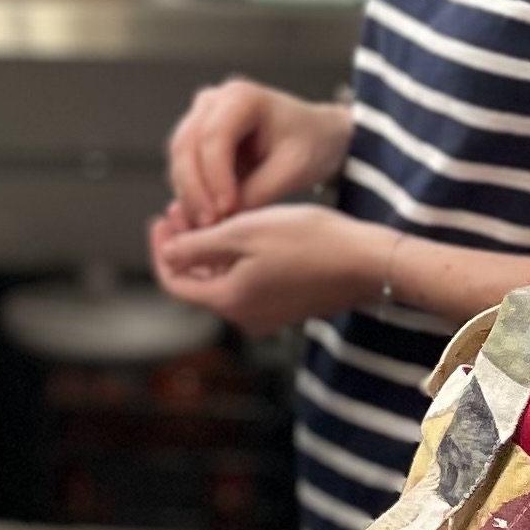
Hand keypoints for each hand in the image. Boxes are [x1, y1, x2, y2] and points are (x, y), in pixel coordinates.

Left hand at [148, 197, 377, 334]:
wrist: (368, 261)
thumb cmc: (309, 242)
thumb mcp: (243, 233)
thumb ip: (197, 246)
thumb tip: (167, 254)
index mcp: (228, 302)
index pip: (173, 282)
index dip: (161, 249)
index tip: (162, 219)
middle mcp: (244, 318)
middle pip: (196, 282)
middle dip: (185, 245)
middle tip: (184, 210)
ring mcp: (267, 316)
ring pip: (222, 281)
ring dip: (210, 250)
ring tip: (211, 214)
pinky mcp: (286, 307)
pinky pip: (247, 284)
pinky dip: (236, 259)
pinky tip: (242, 231)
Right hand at [166, 79, 350, 229]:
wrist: (318, 136)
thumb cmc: (311, 142)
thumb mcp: (294, 169)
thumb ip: (258, 191)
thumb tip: (224, 216)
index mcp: (242, 97)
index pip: (214, 136)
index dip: (215, 175)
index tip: (225, 208)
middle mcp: (213, 102)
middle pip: (187, 146)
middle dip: (195, 189)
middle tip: (209, 223)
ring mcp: (201, 117)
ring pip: (179, 158)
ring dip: (189, 194)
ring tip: (207, 225)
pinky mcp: (197, 138)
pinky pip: (183, 167)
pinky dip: (191, 192)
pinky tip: (203, 216)